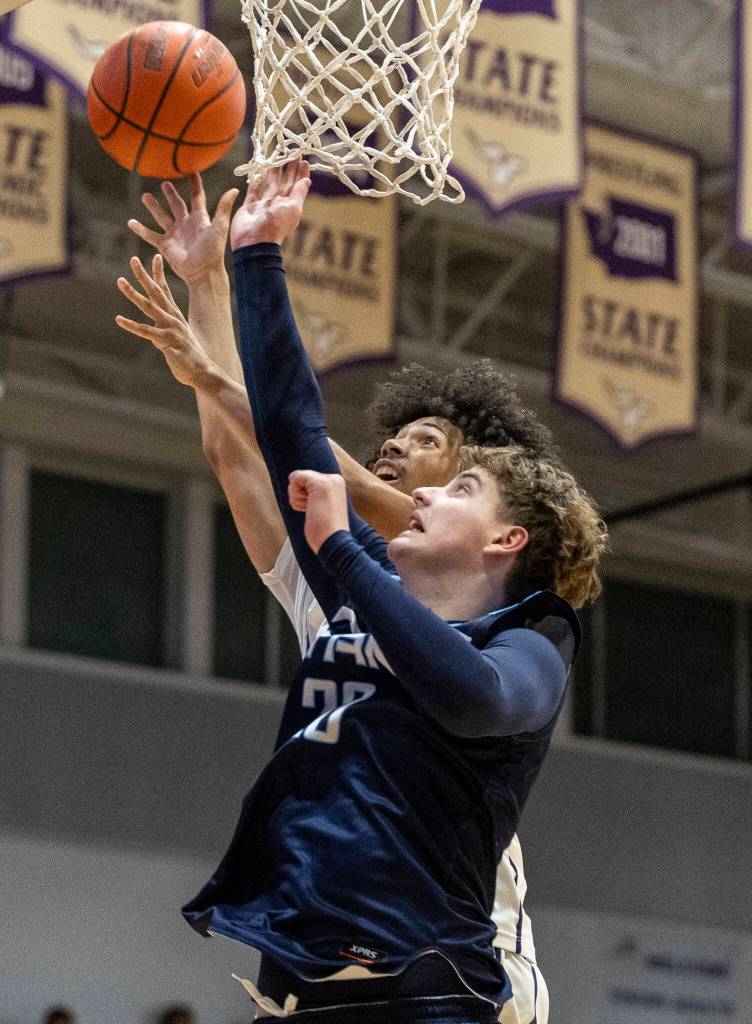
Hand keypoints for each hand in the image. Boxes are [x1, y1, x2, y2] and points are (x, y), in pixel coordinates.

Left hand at [115, 254, 215, 387]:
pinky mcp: (165, 342)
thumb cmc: (190, 357)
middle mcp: (172, 318)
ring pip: (148, 307)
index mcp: (175, 315)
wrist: (203, 372)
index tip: (155, 256)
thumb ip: (165, 334)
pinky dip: (132, 325)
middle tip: (133, 260)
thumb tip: (154, 336)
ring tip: (120, 281)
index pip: (165, 290)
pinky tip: (119, 319)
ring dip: (133, 293)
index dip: (159, 273)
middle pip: (156, 292)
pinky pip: (145, 332)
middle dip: (144, 275)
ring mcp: (169, 329)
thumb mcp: (178, 339)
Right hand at [127, 173, 237, 285]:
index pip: (196, 197)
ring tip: (145, 196)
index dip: (195, 185)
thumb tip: (234, 189)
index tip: (192, 171)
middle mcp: (186, 224)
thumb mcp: (219, 226)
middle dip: (170, 194)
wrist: (203, 272)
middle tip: (164, 182)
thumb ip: (224, 207)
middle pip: (176, 205)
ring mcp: (174, 234)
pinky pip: (150, 235)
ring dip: (153, 207)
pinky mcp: (165, 245)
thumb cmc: (213, 250)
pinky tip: (131, 222)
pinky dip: (140, 229)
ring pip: (161, 216)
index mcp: (200, 219)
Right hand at [230, 159, 311, 250]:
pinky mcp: (250, 205)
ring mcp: (263, 204)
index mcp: (290, 205)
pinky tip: (257, 169)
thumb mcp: (292, 208)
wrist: (254, 241)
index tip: (303, 160)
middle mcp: (277, 204)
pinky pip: (253, 189)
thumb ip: (299, 193)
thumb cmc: (276, 225)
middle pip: (284, 182)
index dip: (300, 173)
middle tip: (291, 152)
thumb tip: (307, 180)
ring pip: (269, 183)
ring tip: (276, 156)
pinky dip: (255, 179)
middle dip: (288, 168)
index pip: (297, 185)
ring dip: (273, 171)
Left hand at [288, 470, 348, 553]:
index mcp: (336, 485)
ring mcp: (329, 480)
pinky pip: (295, 478)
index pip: (306, 481)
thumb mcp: (320, 509)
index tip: (319, 512)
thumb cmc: (325, 534)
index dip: (304, 499)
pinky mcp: (320, 483)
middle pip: (299, 479)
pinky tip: (309, 508)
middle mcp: (334, 479)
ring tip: (315, 512)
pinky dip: (295, 496)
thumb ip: (312, 495)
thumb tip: (294, 481)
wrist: (335, 543)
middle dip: (299, 498)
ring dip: (297, 500)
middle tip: (316, 512)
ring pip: (295, 479)